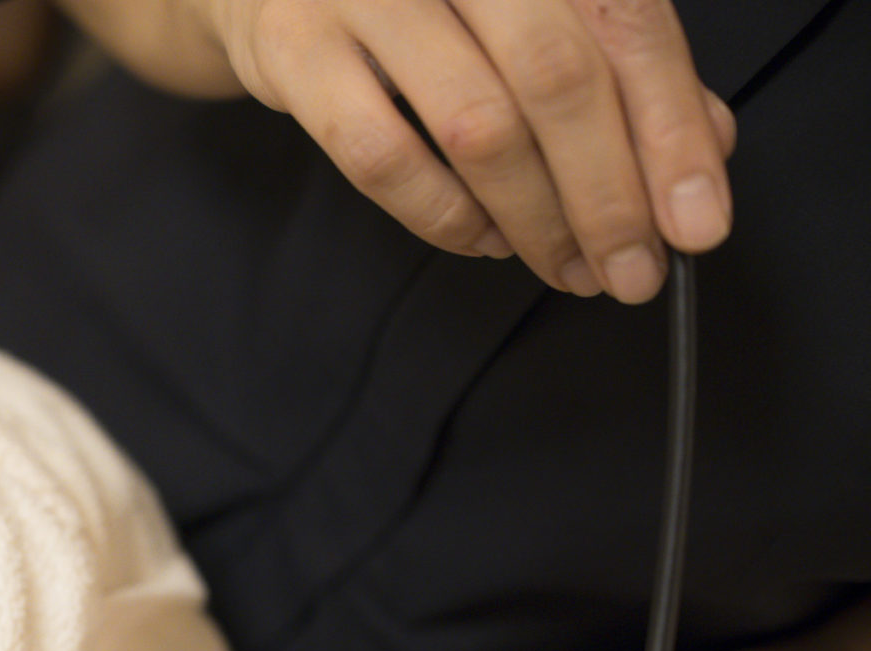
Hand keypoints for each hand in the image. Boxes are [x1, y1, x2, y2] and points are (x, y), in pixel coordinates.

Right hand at [195, 0, 734, 300]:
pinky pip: (383, 158)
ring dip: (533, 218)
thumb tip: (703, 147)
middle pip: (559, 78)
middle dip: (606, 195)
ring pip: (478, 125)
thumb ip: (614, 64)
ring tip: (564, 268)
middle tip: (631, 273)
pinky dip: (443, 216)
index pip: (628, 24)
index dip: (672, 129)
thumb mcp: (526, 9)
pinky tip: (481, 240)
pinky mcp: (299, 50)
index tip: (697, 223)